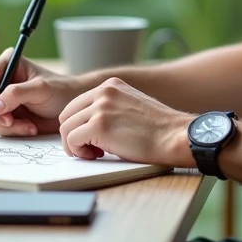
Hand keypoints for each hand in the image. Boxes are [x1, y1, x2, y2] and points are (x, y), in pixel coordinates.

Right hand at [0, 49, 86, 135]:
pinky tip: (29, 128)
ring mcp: (1, 99)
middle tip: (11, 121)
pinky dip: (11, 131)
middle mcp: (1, 80)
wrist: (70, 110)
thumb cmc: (60, 91)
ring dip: (6, 125)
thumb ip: (17, 94)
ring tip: (28, 126)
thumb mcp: (41, 89)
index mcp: (8, 64)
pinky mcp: (4, 115)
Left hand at [58, 77, 194, 166]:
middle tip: (90, 148)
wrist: (175, 136)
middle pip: (67, 114)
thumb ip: (111, 107)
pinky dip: (79, 152)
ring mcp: (100, 108)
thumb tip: (89, 124)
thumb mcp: (132, 105)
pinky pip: (72, 140)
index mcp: (111, 85)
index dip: (80, 125)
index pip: (77, 104)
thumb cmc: (159, 129)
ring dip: (76, 145)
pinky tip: (96, 155)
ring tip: (94, 153)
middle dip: (73, 134)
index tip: (92, 138)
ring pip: (66, 128)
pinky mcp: (98, 126)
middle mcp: (103, 92)